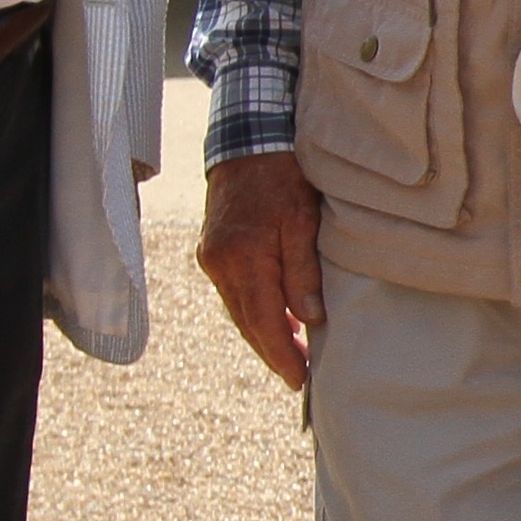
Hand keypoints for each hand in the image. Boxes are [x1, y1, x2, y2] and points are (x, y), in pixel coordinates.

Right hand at [196, 153, 324, 390]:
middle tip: (298, 377)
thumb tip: (308, 318)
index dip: (281, 354)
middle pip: (246, 321)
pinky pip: (234, 293)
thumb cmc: (282, 176)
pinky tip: (274, 321)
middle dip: (272, 351)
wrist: (246, 142)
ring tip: (291, 356)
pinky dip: (253, 311)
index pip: (262, 320)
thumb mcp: (302, 220)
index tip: (299, 379)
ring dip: (263, 333)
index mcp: (241, 257)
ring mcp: (211, 258)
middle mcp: (219, 263)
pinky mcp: (212, 251)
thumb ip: (302, 271)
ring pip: (238, 309)